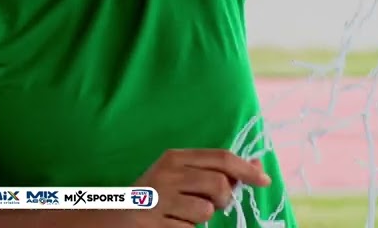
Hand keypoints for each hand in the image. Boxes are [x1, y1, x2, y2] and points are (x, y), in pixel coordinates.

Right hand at [125, 149, 270, 226]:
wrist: (113, 216)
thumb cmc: (155, 195)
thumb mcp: (180, 174)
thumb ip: (215, 169)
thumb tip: (256, 166)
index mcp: (174, 157)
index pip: (220, 158)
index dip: (246, 170)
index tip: (264, 180)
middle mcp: (166, 174)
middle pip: (218, 185)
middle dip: (225, 199)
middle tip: (216, 204)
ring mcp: (159, 200)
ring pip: (205, 211)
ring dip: (201, 218)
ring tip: (183, 214)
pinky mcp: (156, 224)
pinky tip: (170, 224)